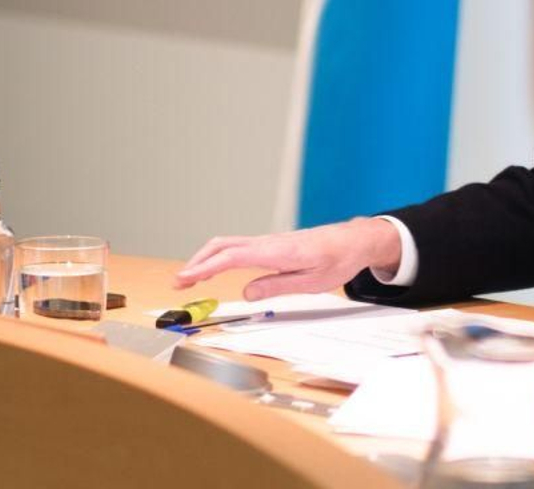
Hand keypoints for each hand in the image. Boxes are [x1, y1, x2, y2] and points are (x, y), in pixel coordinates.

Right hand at [174, 217, 400, 300]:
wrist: (355, 240)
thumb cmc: (338, 259)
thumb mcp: (311, 282)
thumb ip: (277, 286)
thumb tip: (246, 292)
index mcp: (277, 252)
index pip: (231, 257)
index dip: (204, 268)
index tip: (184, 279)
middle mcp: (269, 243)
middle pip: (223, 246)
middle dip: (196, 262)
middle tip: (178, 283)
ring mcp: (270, 242)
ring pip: (229, 245)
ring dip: (205, 260)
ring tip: (189, 278)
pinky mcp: (272, 245)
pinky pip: (239, 248)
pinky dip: (220, 257)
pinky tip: (214, 268)